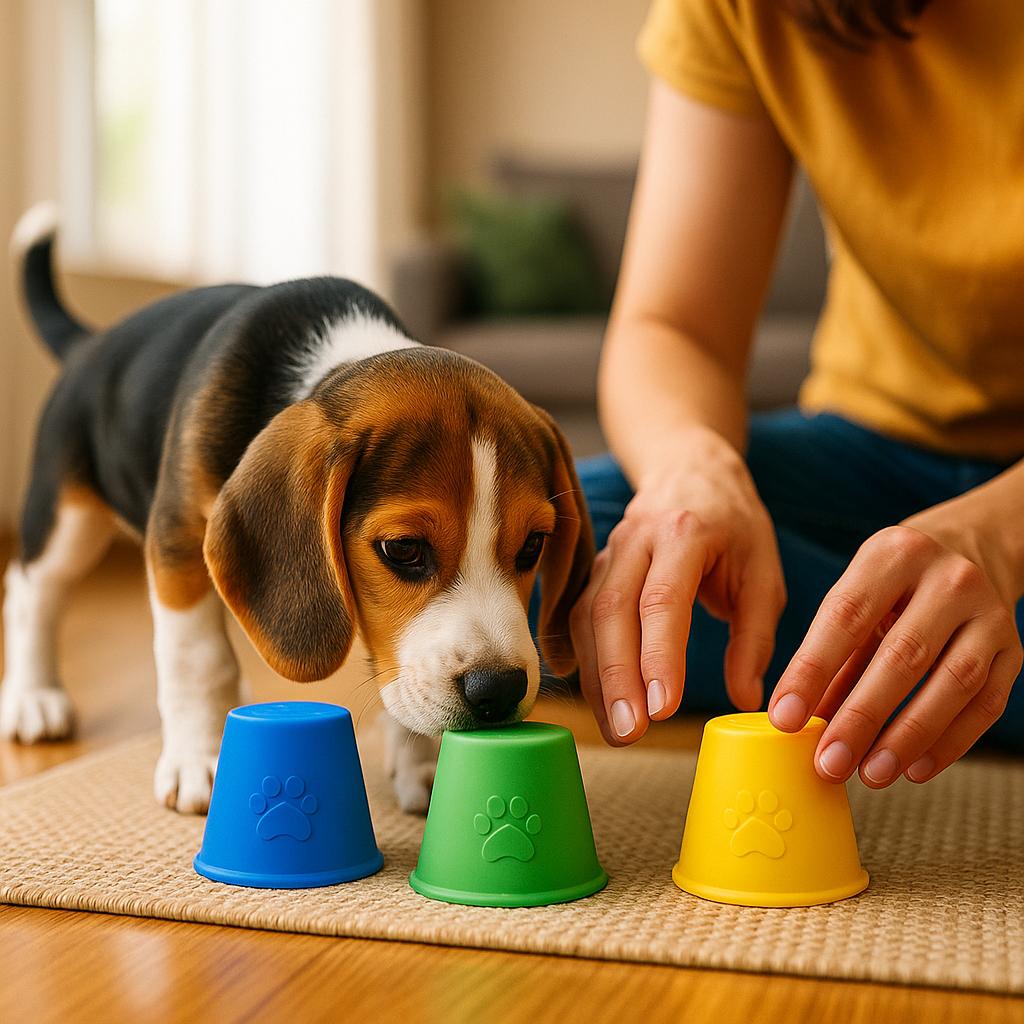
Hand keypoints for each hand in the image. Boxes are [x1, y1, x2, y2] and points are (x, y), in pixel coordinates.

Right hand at [570, 426, 785, 744]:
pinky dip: (585, 663)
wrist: (690, 471)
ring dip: (599, 678)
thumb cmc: (735, 526)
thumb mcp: (763, 574)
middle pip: (612, 611)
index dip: (659, 655)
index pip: (662, 598)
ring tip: (620, 731)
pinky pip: (579, 619)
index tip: (664, 707)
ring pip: (588, 618)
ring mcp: (607, 554)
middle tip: (632, 732)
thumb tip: (747, 700)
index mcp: (685, 533)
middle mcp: (635, 540)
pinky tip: (596, 702)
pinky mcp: (593, 572)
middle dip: (617, 676)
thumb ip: (755, 638)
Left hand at [768, 520, 1022, 787]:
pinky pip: (985, 705)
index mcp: (892, 555)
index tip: (785, 718)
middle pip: (903, 656)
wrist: (969, 553)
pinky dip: (949, 742)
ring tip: (871, 773)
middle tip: (830, 762)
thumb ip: (830, 655)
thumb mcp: (855, 598)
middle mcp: (948, 579)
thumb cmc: (893, 587)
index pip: (846, 616)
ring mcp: (989, 613)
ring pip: (952, 684)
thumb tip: (798, 719)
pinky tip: (915, 768)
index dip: (812, 671)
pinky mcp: (1014, 649)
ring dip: (908, 737)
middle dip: (862, 717)